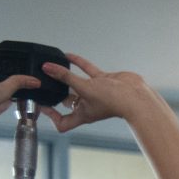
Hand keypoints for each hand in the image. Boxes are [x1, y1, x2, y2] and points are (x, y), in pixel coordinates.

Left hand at [38, 53, 157, 132]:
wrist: (136, 96)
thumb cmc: (114, 101)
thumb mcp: (84, 88)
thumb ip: (65, 77)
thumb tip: (47, 68)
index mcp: (82, 114)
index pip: (63, 123)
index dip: (51, 116)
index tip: (42, 105)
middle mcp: (88, 105)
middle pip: (68, 101)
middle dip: (56, 93)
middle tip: (43, 83)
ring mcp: (96, 92)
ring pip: (76, 84)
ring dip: (64, 76)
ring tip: (52, 67)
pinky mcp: (103, 81)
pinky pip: (87, 71)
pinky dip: (78, 63)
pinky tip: (68, 56)